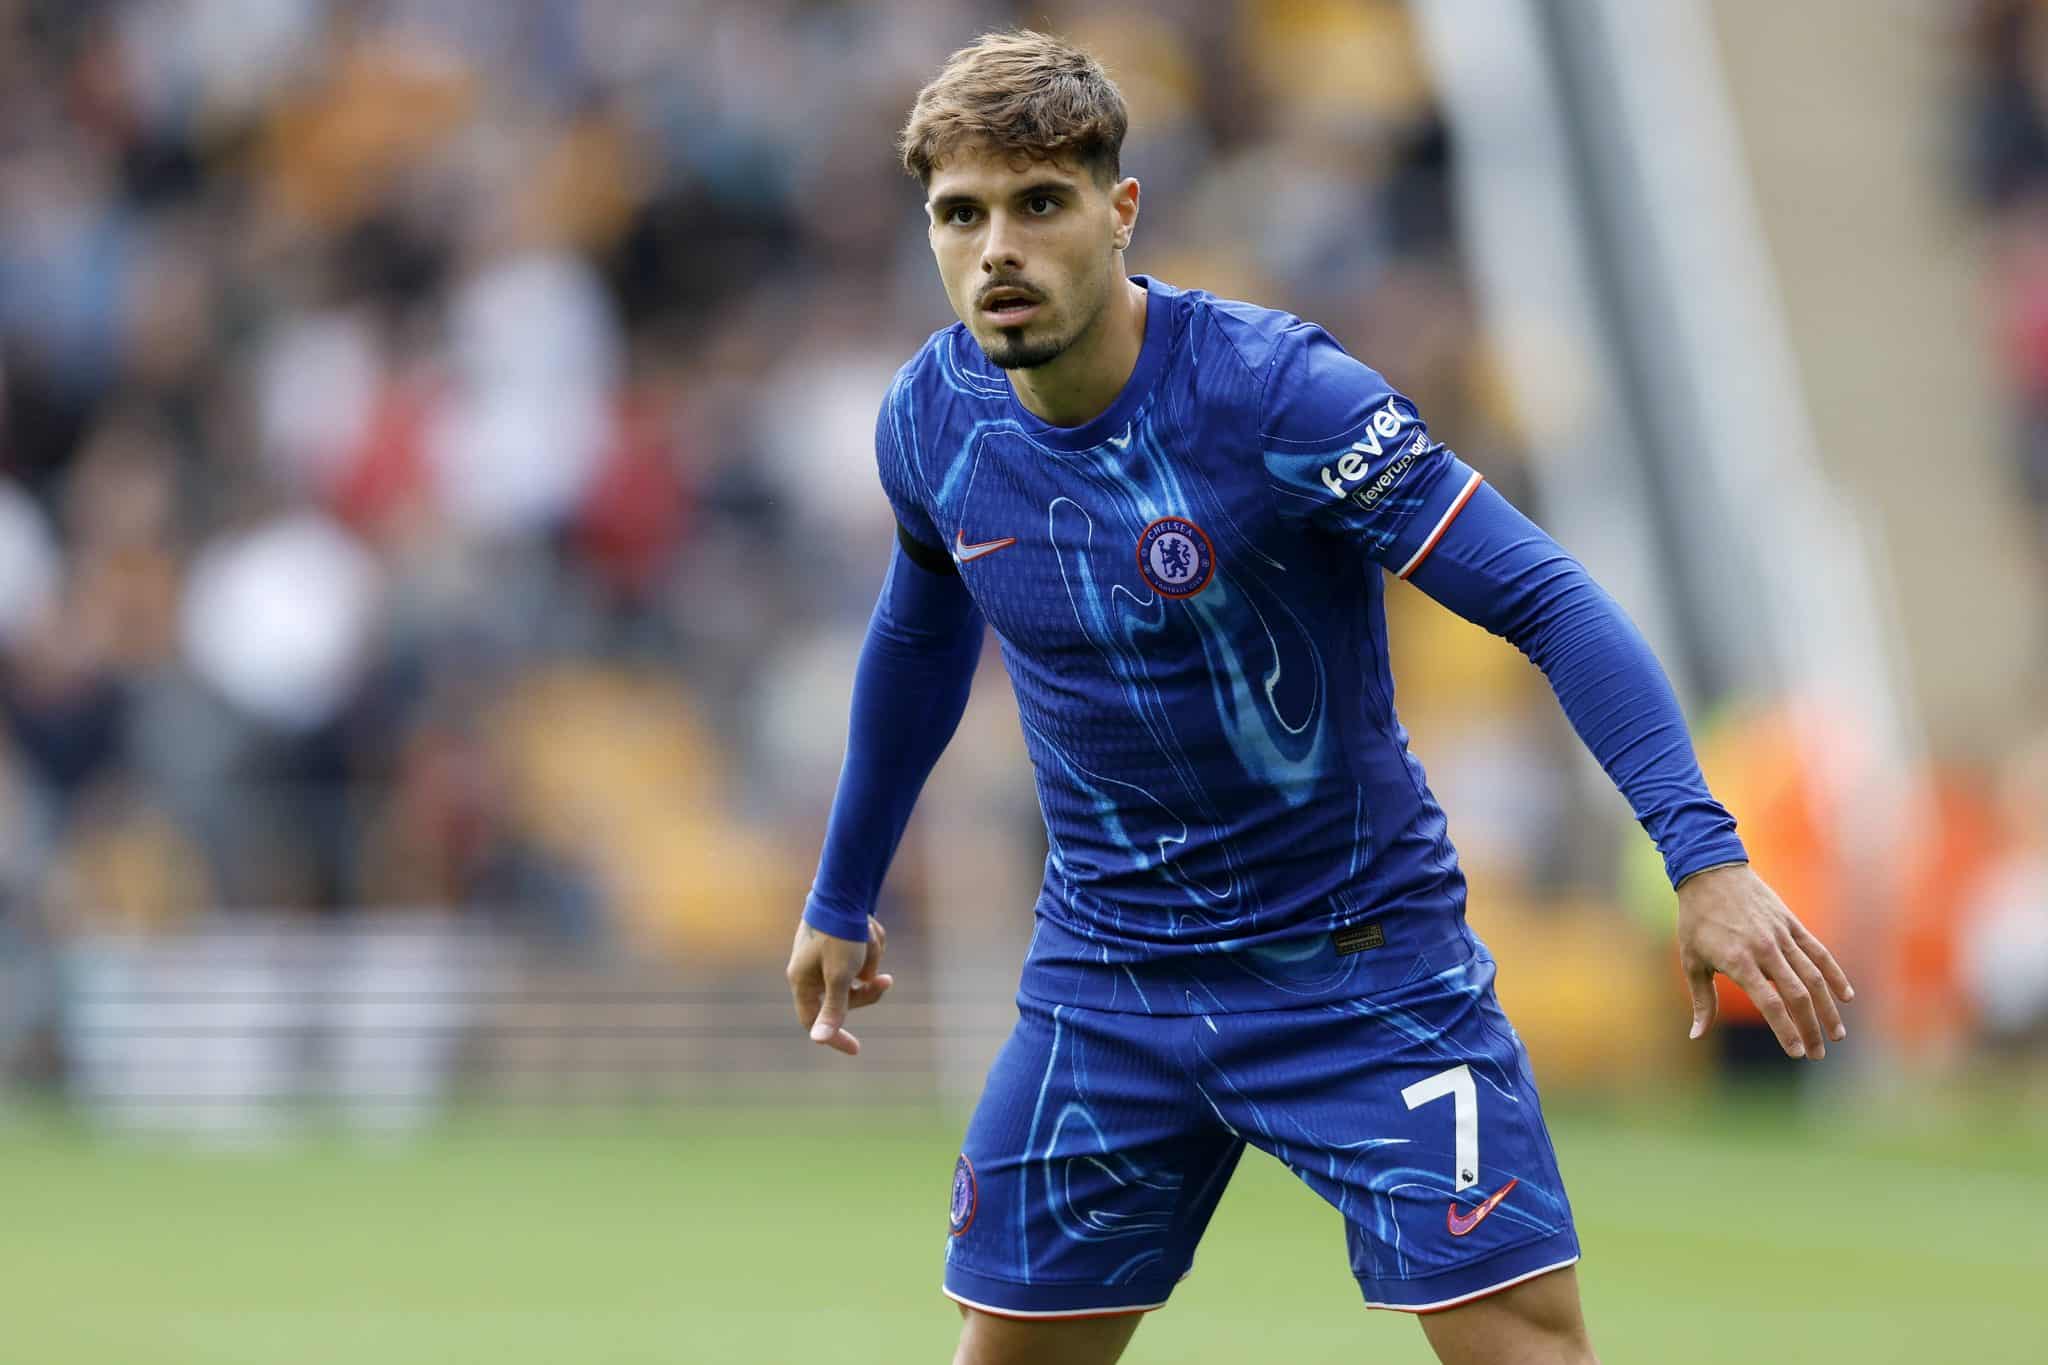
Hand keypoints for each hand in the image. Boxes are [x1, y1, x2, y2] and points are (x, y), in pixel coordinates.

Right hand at [785, 917, 892, 1056]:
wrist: (844, 888)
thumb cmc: (840, 934)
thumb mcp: (840, 976)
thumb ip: (833, 1009)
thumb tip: (817, 1040)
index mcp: (802, 981)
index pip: (813, 1021)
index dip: (834, 1037)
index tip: (856, 1050)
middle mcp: (809, 970)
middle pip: (843, 998)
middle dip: (867, 989)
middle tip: (886, 980)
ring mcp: (824, 955)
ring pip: (856, 975)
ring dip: (869, 960)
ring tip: (869, 938)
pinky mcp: (838, 942)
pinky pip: (861, 956)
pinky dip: (869, 947)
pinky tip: (869, 929)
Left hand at [1676, 863, 1854, 1058]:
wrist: (1710, 872)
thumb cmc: (1696, 919)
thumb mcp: (1691, 960)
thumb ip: (1702, 1000)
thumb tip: (1697, 1034)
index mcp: (1738, 961)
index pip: (1770, 1004)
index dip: (1785, 1030)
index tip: (1795, 1052)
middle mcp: (1764, 950)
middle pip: (1797, 996)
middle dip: (1810, 1028)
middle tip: (1817, 1054)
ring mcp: (1782, 935)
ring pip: (1814, 977)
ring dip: (1828, 1008)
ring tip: (1837, 1034)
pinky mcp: (1792, 924)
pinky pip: (1818, 952)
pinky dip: (1834, 974)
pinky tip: (1845, 995)